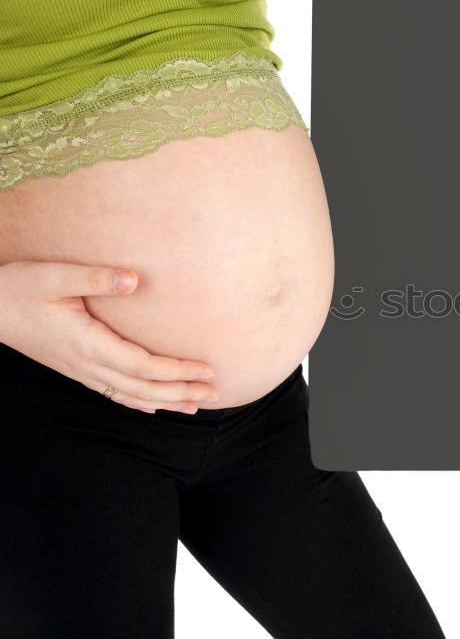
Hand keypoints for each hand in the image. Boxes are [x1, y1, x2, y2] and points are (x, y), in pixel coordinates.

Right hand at [0, 260, 218, 413]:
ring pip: (130, 396)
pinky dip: (139, 403)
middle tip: (217, 392)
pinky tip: (155, 407)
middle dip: (182, 392)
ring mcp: (80, 371)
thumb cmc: (18, 288)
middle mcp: (87, 365)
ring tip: (197, 404)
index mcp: (88, 344)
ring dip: (166, 401)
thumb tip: (134, 279)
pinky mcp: (76, 369)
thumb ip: (95, 277)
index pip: (144, 366)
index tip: (207, 369)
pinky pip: (113, 393)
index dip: (178, 371)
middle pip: (144, 388)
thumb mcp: (54, 275)